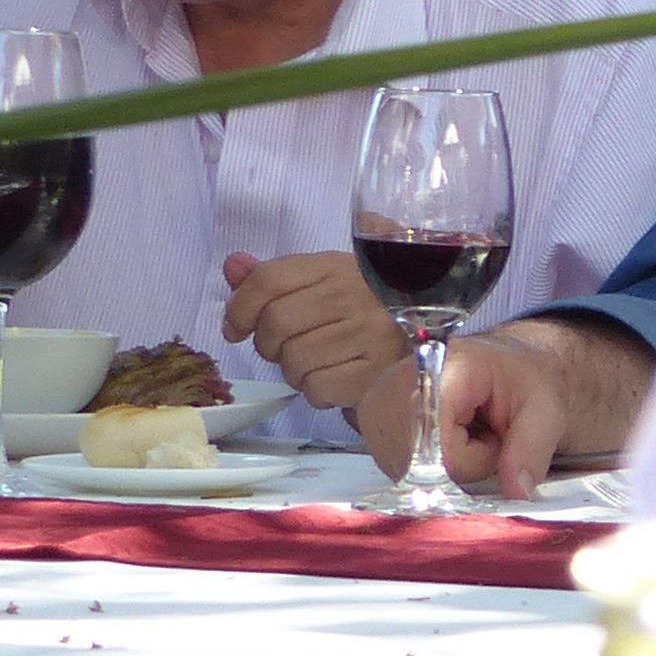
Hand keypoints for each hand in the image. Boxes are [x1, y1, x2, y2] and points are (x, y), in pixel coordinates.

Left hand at [217, 249, 412, 408]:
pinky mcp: (376, 371)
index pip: (270, 279)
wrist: (423, 344)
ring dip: (294, 370)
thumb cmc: (365, 311)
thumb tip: (232, 265)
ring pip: (293, 360)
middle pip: (275, 322)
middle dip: (268, 343)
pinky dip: (316, 390)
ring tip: (318, 361)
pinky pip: (316, 388)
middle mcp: (356, 295)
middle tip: (285, 346)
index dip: (240, 306)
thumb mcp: (325, 283)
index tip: (236, 327)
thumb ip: (276, 276)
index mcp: (340, 266)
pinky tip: (336, 377)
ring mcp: (370, 333)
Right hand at [355, 315, 648, 496]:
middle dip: (459, 464)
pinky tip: (442, 438)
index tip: (495, 434)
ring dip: (444, 467)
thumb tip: (516, 492)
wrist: (502, 366)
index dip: (475, 458)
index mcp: (439, 368)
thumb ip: (532, 447)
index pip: (442, 450)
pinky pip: (398, 470)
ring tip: (463, 433)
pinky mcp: (370, 426)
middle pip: (422, 467)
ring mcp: (374, 408)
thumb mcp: (546, 407)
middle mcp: (393, 385)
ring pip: (409, 474)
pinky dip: (426, 465)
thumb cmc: (522, 381)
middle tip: (481, 433)